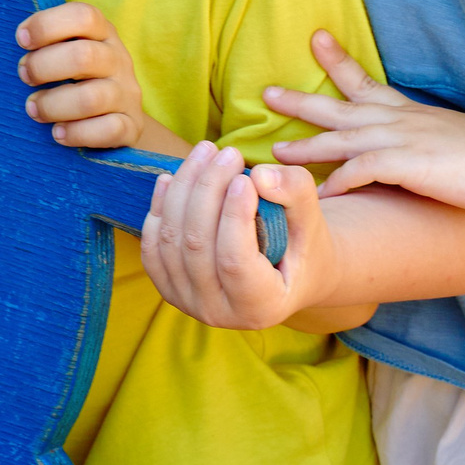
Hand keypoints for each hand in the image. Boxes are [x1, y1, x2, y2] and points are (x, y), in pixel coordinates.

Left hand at [17, 2, 168, 149]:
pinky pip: (108, 130)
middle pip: (83, 56)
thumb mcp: (69, 52)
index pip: (83, 16)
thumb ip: (48, 43)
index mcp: (102, 33)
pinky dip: (77, 133)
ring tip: (33, 109)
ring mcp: (126, 94)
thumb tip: (18, 40)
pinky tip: (58, 134)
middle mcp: (118, 60)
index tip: (22, 40)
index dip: (47, 25)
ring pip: (91, 98)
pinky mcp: (130, 126)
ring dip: (52, 105)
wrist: (119, 122)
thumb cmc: (78, 80)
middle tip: (25, 76)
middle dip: (43, 67)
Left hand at [141, 145, 334, 330]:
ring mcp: (187, 302)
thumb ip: (295, 193)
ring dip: (184, 188)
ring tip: (205, 152)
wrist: (284, 270)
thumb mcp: (312, 219)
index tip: (245, 175)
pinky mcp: (167, 286)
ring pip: (171, 239)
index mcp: (261, 306)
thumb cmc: (303, 244)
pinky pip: (151, 244)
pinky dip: (159, 207)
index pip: (235, 261)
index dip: (234, 215)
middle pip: (197, 245)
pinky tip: (172, 178)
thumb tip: (259, 175)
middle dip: (208, 189)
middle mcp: (219, 313)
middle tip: (228, 152)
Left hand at [267, 30, 464, 215]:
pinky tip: (321, 196)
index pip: (367, 81)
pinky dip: (339, 181)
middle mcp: (401, 122)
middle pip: (341, 105)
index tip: (316, 39)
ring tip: (273, 153)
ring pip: (343, 138)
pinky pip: (364, 170)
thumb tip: (414, 146)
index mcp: (410, 114)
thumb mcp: (452, 138)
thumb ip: (427, 137)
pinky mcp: (412, 165)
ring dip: (306, 146)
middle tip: (266, 91)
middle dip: (301, 99)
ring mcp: (404, 142)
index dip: (338, 62)